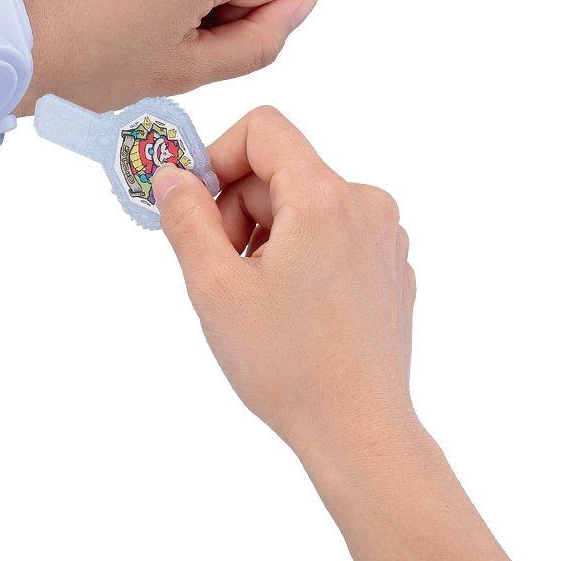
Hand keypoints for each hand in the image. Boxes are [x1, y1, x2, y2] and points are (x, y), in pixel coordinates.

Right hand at [152, 106, 417, 463]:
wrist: (358, 431)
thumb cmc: (287, 365)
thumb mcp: (214, 287)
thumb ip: (186, 218)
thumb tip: (171, 175)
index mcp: (325, 197)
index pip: (262, 129)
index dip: (216, 158)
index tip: (194, 209)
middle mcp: (365, 204)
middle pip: (279, 171)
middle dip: (236, 211)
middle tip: (220, 271)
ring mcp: (385, 237)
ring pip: (304, 205)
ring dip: (265, 236)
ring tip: (254, 297)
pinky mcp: (390, 268)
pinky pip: (332, 235)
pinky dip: (299, 255)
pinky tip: (289, 310)